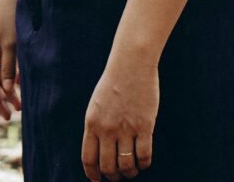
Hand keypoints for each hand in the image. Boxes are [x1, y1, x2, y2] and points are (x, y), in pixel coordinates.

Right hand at [0, 0, 20, 119]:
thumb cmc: (10, 16)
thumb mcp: (10, 44)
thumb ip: (8, 67)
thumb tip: (6, 90)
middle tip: (8, 117)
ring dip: (7, 91)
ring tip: (17, 107)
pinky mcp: (2, 45)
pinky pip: (5, 67)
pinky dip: (11, 77)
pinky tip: (18, 88)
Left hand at [81, 57, 157, 180]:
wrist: (132, 62)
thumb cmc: (114, 82)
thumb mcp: (96, 104)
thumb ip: (96, 127)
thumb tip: (98, 154)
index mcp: (92, 123)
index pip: (89, 159)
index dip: (93, 175)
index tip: (98, 180)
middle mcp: (107, 129)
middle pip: (108, 167)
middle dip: (113, 177)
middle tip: (118, 176)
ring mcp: (126, 128)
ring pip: (126, 165)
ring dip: (129, 173)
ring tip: (131, 170)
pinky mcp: (144, 126)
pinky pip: (144, 156)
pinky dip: (144, 164)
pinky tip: (143, 162)